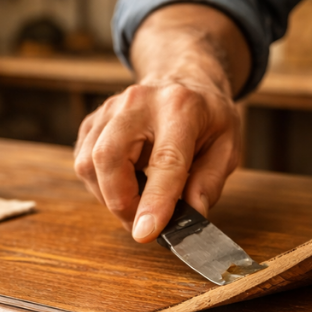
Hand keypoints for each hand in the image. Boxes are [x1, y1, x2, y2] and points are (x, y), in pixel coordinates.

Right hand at [73, 3, 250, 242]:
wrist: (184, 78)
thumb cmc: (207, 116)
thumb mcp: (227, 146)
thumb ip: (209, 183)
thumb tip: (191, 217)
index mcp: (181, 108)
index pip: (164, 160)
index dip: (154, 201)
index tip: (146, 233)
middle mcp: (138, 102)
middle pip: (109, 157)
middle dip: (121, 202)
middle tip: (142, 224)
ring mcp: (109, 109)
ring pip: (89, 163)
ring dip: (110, 196)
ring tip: (138, 202)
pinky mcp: (92, 122)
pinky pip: (84, 162)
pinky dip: (101, 185)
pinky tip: (125, 184)